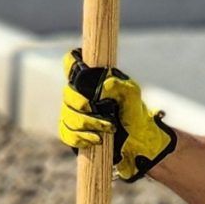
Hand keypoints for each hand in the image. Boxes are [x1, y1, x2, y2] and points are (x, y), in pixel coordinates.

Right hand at [59, 51, 177, 184]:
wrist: (138, 140)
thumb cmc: (135, 113)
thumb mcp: (133, 95)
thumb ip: (121, 85)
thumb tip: (103, 86)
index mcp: (91, 81)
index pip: (71, 63)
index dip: (70, 63)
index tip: (80, 68)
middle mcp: (79, 96)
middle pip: (67, 95)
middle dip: (83, 106)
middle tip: (101, 113)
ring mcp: (74, 114)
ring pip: (68, 117)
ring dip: (88, 124)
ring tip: (108, 129)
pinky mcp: (74, 133)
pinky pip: (66, 134)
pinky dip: (81, 138)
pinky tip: (96, 140)